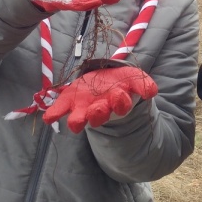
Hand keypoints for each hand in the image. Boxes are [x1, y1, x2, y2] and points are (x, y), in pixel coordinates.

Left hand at [42, 66, 157, 132]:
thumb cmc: (120, 83)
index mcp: (117, 101)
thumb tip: (151, 91)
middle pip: (99, 115)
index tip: (120, 96)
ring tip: (75, 123)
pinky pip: (60, 108)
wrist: (105, 79)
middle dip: (98, 114)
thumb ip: (143, 85)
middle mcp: (100, 108)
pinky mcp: (70, 100)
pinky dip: (54, 113)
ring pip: (80, 117)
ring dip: (78, 120)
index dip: (121, 102)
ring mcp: (84, 106)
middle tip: (97, 110)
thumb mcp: (134, 80)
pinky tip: (49, 118)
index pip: (121, 104)